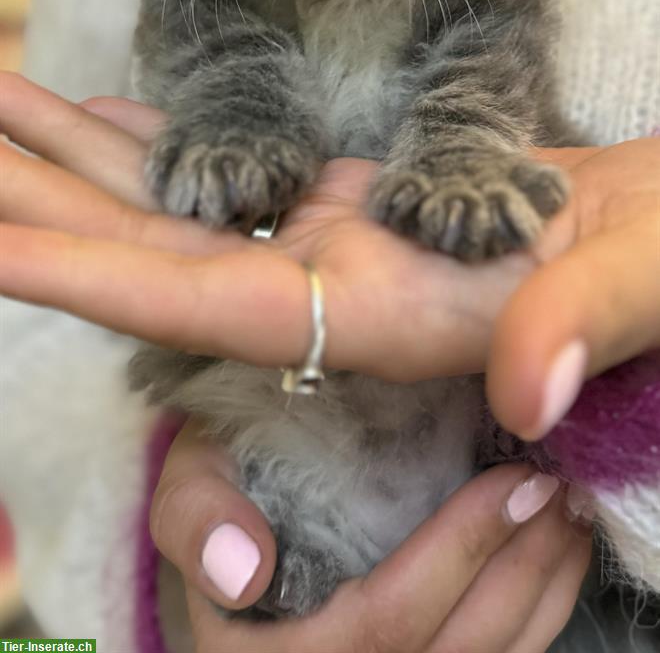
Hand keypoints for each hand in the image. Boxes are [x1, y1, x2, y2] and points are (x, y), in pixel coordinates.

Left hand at [0, 73, 535, 379]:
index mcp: (382, 312)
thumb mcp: (646, 283)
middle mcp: (329, 287)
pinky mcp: (343, 205)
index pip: (200, 301)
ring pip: (179, 201)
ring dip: (76, 158)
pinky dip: (161, 138)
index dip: (85, 274)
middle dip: (39, 203)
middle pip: (153, 248)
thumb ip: (586, 327)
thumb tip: (530, 387)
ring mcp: (328, 244)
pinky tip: (97, 111)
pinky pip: (230, 169)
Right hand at [150, 420, 589, 652]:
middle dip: (520, 575)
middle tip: (557, 493)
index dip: (459, 555)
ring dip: (542, 598)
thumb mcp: (187, 489)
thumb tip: (244, 568)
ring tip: (568, 521)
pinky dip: (536, 621)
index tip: (515, 482)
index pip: (383, 624)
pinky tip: (555, 563)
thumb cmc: (221, 501)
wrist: (234, 540)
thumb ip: (196, 516)